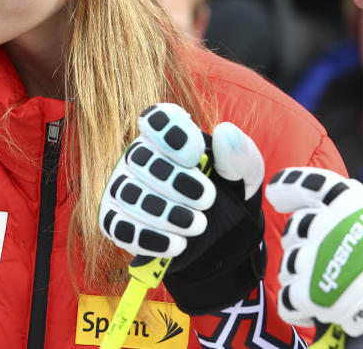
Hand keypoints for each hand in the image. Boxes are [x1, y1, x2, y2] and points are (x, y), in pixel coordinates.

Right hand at [98, 103, 265, 313]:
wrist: (223, 237)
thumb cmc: (230, 193)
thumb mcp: (245, 174)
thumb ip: (239, 153)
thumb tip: (225, 131)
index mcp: (170, 135)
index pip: (156, 119)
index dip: (170, 133)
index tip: (194, 156)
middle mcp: (140, 156)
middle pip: (140, 159)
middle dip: (175, 182)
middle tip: (208, 200)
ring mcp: (124, 188)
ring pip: (129, 194)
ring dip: (164, 212)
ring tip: (198, 226)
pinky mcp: (116, 220)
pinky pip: (120, 226)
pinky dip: (150, 237)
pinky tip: (177, 244)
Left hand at [265, 168, 362, 336]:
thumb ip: (347, 202)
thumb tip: (315, 196)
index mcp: (345, 201)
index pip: (308, 185)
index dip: (288, 185)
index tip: (275, 192)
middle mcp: (325, 226)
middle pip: (294, 229)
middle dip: (304, 241)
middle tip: (325, 254)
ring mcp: (315, 260)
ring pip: (289, 264)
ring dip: (303, 273)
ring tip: (326, 282)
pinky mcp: (309, 294)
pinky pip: (288, 299)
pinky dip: (298, 304)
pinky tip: (314, 305)